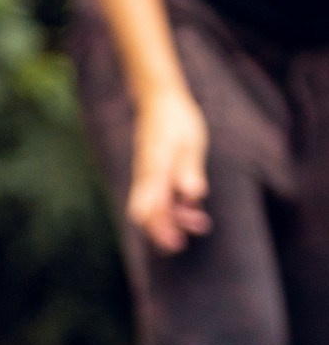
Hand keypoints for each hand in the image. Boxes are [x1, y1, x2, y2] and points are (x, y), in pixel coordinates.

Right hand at [127, 87, 209, 253]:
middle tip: (181, 243)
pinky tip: (192, 206)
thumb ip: (190, 169)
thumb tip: (193, 194)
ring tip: (199, 221)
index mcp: (153, 171)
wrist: (160, 101)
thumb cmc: (177, 120)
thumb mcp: (190, 142)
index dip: (160, 230)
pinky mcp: (152, 174)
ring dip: (171, 219)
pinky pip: (158, 197)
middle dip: (161, 231)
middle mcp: (145, 177)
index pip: (150, 208)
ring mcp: (146, 176)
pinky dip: (172, 207)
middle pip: (145, 214)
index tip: (175, 243)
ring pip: (151, 207)